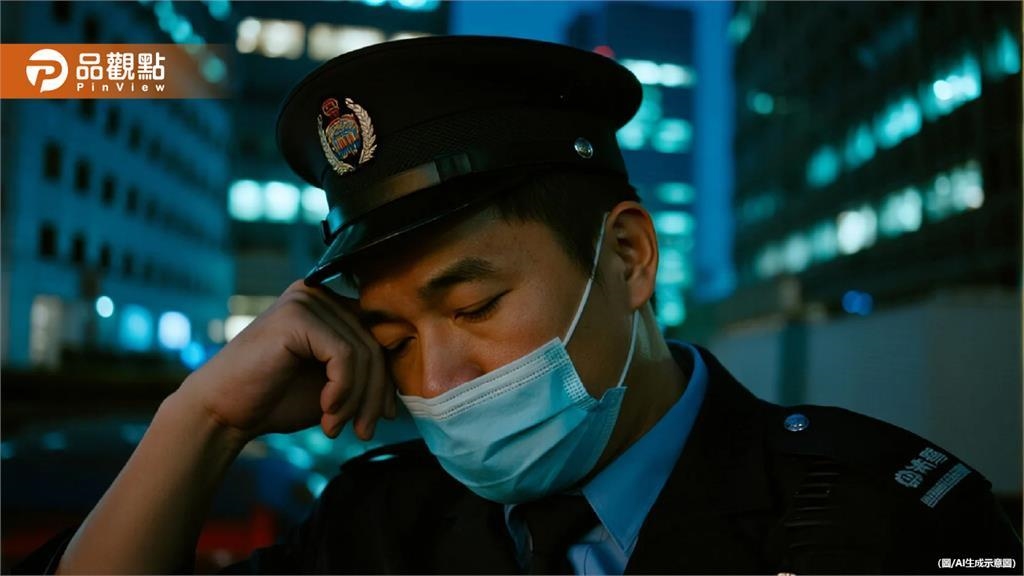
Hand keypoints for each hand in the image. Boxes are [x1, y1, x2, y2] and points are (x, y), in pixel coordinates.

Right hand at [177, 280, 394, 442]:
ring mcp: (306, 301)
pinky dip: (342, 390)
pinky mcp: (297, 316)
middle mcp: (318, 294)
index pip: (377, 337)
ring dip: (356, 400)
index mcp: (329, 305)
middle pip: (373, 345)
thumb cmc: (276, 399)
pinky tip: (326, 412)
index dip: (385, 380)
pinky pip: (344, 356)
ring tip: (336, 427)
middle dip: (374, 395)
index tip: (382, 417)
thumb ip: (364, 372)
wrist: (223, 412)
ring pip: (362, 353)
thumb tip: (404, 379)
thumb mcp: (334, 384)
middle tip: (363, 431)